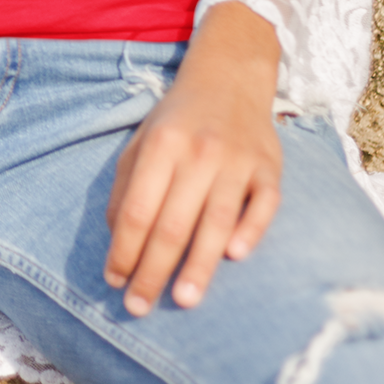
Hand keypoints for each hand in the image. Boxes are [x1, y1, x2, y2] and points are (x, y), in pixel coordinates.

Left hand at [104, 2, 280, 316]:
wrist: (230, 76)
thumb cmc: (178, 118)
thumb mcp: (142, 141)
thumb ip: (126, 187)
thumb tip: (117, 239)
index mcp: (161, 146)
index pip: (138, 210)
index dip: (123, 250)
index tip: (114, 282)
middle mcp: (198, 152)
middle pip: (172, 223)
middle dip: (153, 270)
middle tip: (139, 308)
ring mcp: (237, 160)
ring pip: (216, 221)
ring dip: (199, 265)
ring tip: (182, 301)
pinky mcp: (270, 167)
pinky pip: (263, 204)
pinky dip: (250, 230)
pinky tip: (234, 257)